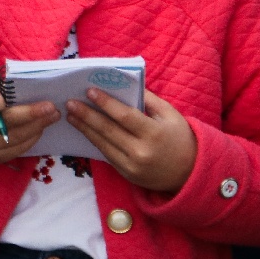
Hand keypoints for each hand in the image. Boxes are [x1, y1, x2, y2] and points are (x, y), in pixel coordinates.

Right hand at [0, 83, 59, 170]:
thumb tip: (29, 86)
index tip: (22, 96)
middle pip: (8, 123)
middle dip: (33, 115)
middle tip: (52, 108)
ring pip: (18, 138)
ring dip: (38, 127)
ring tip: (52, 116)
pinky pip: (19, 149)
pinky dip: (32, 138)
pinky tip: (40, 128)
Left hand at [66, 88, 196, 192]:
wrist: (190, 173)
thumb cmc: (179, 137)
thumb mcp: (169, 114)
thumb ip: (147, 99)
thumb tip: (122, 84)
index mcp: (154, 133)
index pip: (124, 116)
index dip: (105, 103)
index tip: (89, 91)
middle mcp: (142, 151)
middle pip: (108, 130)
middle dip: (86, 115)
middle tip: (69, 103)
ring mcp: (133, 166)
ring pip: (103, 144)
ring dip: (84, 128)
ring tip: (70, 115)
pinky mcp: (127, 174)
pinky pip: (106, 155)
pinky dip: (94, 141)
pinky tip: (84, 130)